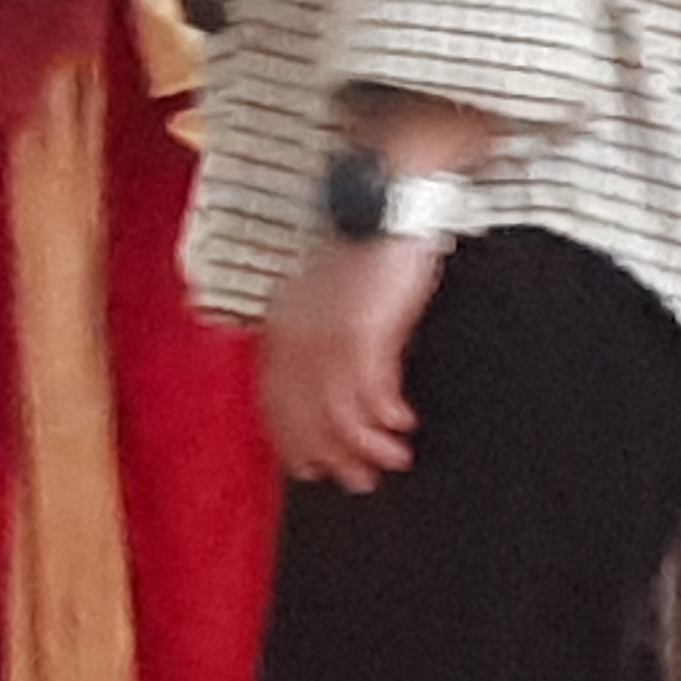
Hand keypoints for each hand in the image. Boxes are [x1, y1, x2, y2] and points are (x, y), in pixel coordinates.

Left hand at [260, 230, 447, 491]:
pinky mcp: (363, 332)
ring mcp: (328, 336)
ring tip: (391, 460)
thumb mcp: (332, 294)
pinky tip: (403, 425)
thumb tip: (341, 382)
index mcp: (283, 327)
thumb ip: (325, 334)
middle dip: (332, 455)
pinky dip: (386, 417)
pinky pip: (370, 393)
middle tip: (359, 480)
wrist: (386, 201)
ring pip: (337, 414)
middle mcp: (297, 336)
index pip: (276, 401)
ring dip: (366, 446)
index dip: (293, 440)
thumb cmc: (367, 244)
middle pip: (305, 416)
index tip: (311, 467)